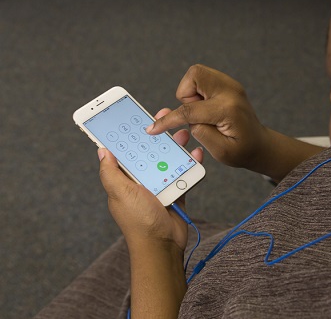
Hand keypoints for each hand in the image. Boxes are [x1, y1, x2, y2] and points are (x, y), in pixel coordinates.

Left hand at [98, 125, 202, 250]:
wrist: (162, 245)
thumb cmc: (138, 221)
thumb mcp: (120, 193)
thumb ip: (110, 172)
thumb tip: (102, 150)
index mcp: (124, 179)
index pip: (124, 152)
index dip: (127, 136)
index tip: (132, 118)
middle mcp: (140, 181)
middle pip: (148, 152)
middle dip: (155, 136)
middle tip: (163, 118)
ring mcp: (159, 186)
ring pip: (167, 160)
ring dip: (175, 147)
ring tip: (183, 133)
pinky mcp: (175, 191)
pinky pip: (182, 173)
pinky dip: (190, 164)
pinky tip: (195, 154)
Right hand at [147, 64, 268, 169]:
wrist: (259, 144)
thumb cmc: (242, 150)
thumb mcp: (220, 152)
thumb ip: (200, 133)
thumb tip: (183, 118)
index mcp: (228, 110)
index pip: (189, 111)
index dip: (168, 121)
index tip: (154, 128)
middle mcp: (230, 91)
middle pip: (194, 75)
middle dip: (185, 96)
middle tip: (194, 115)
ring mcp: (230, 84)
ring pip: (196, 73)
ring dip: (191, 94)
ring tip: (202, 113)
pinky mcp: (227, 83)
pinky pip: (202, 78)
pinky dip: (197, 92)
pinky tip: (206, 109)